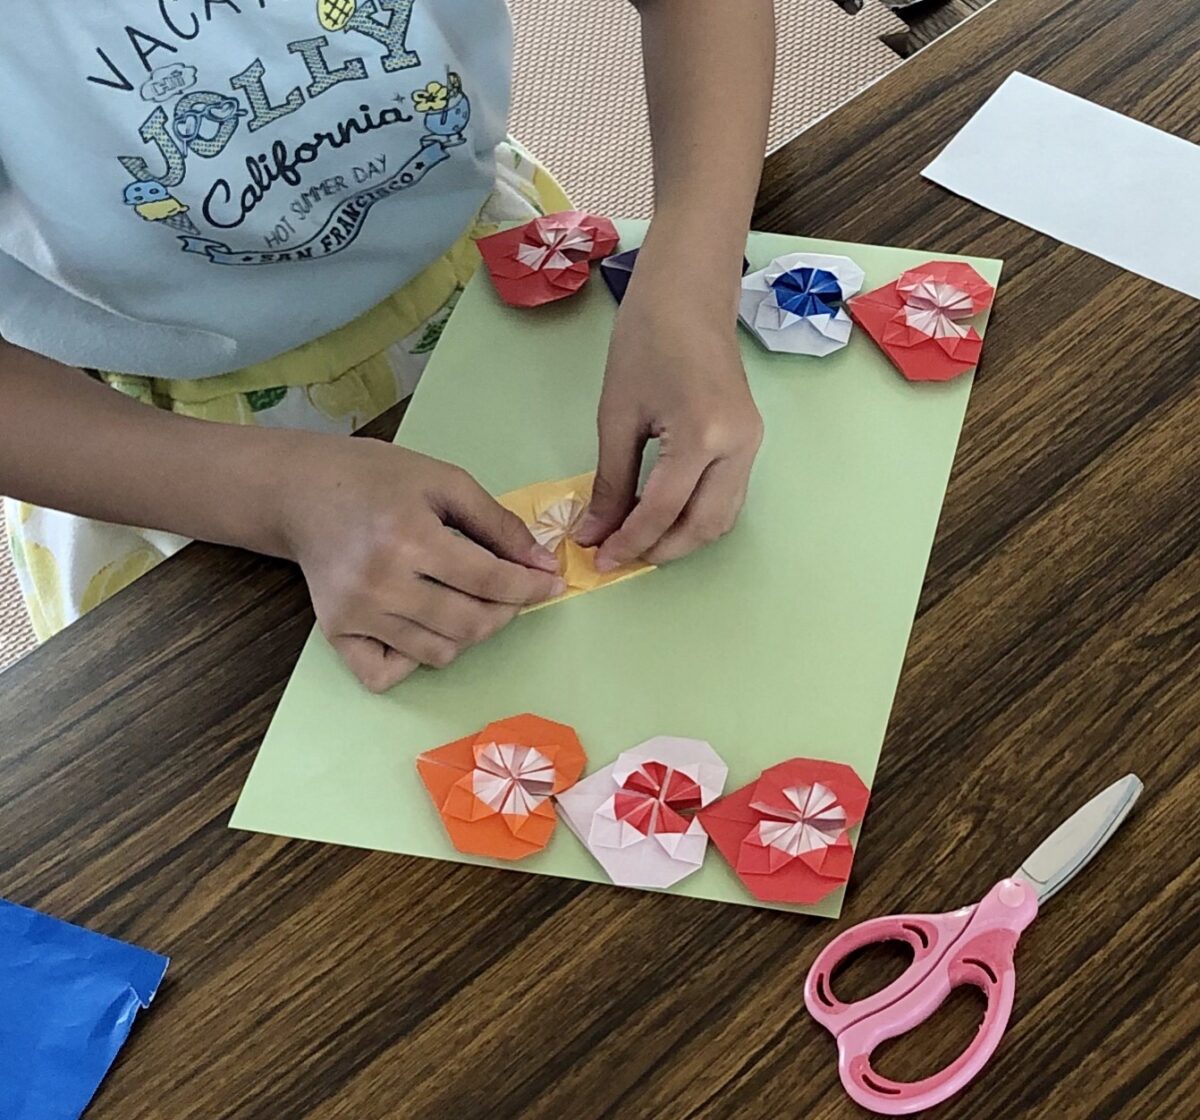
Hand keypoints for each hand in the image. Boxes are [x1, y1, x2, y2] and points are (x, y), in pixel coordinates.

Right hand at [277, 434, 563, 691]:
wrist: (302, 492)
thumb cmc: (377, 479)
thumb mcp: (445, 482)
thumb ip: (498, 523)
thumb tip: (542, 564)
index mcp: (410, 538)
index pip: (490, 582)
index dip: (530, 587)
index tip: (550, 582)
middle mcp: (381, 584)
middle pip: (470, 625)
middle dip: (506, 612)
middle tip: (512, 592)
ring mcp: (356, 615)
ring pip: (439, 654)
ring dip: (468, 634)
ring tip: (468, 601)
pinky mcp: (336, 633)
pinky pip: (387, 674)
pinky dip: (414, 661)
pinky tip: (423, 627)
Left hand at [575, 273, 762, 567]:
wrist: (689, 294)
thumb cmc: (645, 341)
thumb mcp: (617, 415)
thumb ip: (610, 481)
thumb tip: (595, 532)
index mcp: (702, 436)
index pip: (663, 510)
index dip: (629, 541)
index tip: (598, 558)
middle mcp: (738, 448)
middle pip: (704, 526)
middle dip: (661, 550)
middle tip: (619, 556)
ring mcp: (751, 445)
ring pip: (723, 518)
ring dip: (683, 538)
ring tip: (639, 541)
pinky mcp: (751, 441)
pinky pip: (728, 496)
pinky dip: (698, 516)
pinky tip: (663, 516)